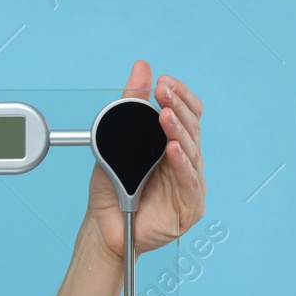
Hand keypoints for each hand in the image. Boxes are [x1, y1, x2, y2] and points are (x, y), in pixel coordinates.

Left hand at [86, 60, 206, 265]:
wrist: (103, 228)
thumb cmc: (114, 188)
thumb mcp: (118, 141)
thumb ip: (131, 105)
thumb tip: (142, 68)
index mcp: (173, 145)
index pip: (188, 113)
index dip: (180, 96)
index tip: (164, 82)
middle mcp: (185, 163)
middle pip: (191, 129)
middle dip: (177, 107)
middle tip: (164, 91)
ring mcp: (190, 184)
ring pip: (191, 152)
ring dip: (178, 131)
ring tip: (166, 115)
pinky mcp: (189, 207)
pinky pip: (188, 182)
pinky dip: (180, 164)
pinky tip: (172, 150)